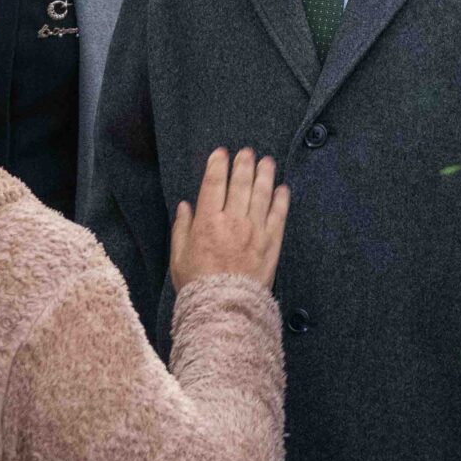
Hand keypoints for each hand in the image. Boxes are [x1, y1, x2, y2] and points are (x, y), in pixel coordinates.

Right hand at [170, 148, 290, 291]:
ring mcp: (255, 231)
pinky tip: (282, 188)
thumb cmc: (197, 285)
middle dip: (243, 164)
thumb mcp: (178, 257)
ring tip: (266, 161)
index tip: (221, 153)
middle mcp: (232, 221)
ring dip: (264, 174)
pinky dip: (281, 199)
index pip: (213, 184)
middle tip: (247, 152)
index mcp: (207, 222)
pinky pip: (278, 216)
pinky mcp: (271, 244)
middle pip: (240, 183)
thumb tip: (185, 206)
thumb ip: (182, 228)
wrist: (224, 309)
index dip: (217, 165)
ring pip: (261, 194)